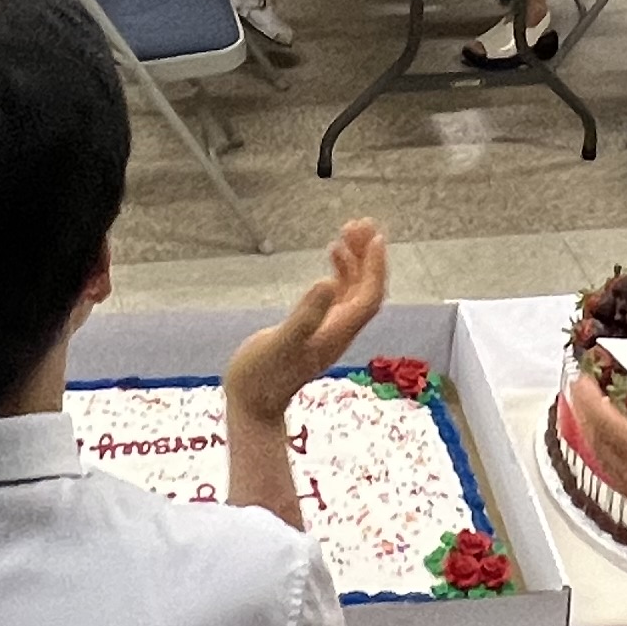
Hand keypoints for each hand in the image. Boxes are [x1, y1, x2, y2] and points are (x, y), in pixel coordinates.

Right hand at [225, 219, 387, 420]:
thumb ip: (305, 315)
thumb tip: (328, 283)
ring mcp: (328, 330)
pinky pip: (338, 295)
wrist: (251, 402)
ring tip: (348, 229)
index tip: (374, 237)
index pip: (368, 296)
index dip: (375, 267)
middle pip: (365, 289)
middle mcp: (339, 330)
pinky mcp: (315, 329)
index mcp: (337, 332)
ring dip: (355, 260)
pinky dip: (340, 272)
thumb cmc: (261, 374)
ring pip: (353, 290)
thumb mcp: (280, 342)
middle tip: (361, 222)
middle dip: (368, 256)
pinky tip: (332, 254)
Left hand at [553, 373, 626, 581]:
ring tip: (593, 414)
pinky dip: (609, 453)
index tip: (580, 380)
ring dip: (594, 434)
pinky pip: (617, 474)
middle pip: (599, 443)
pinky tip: (619, 451)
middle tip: (580, 391)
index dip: (589, 400)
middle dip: (585, 414)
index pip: (606, 425)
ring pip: (605, 460)